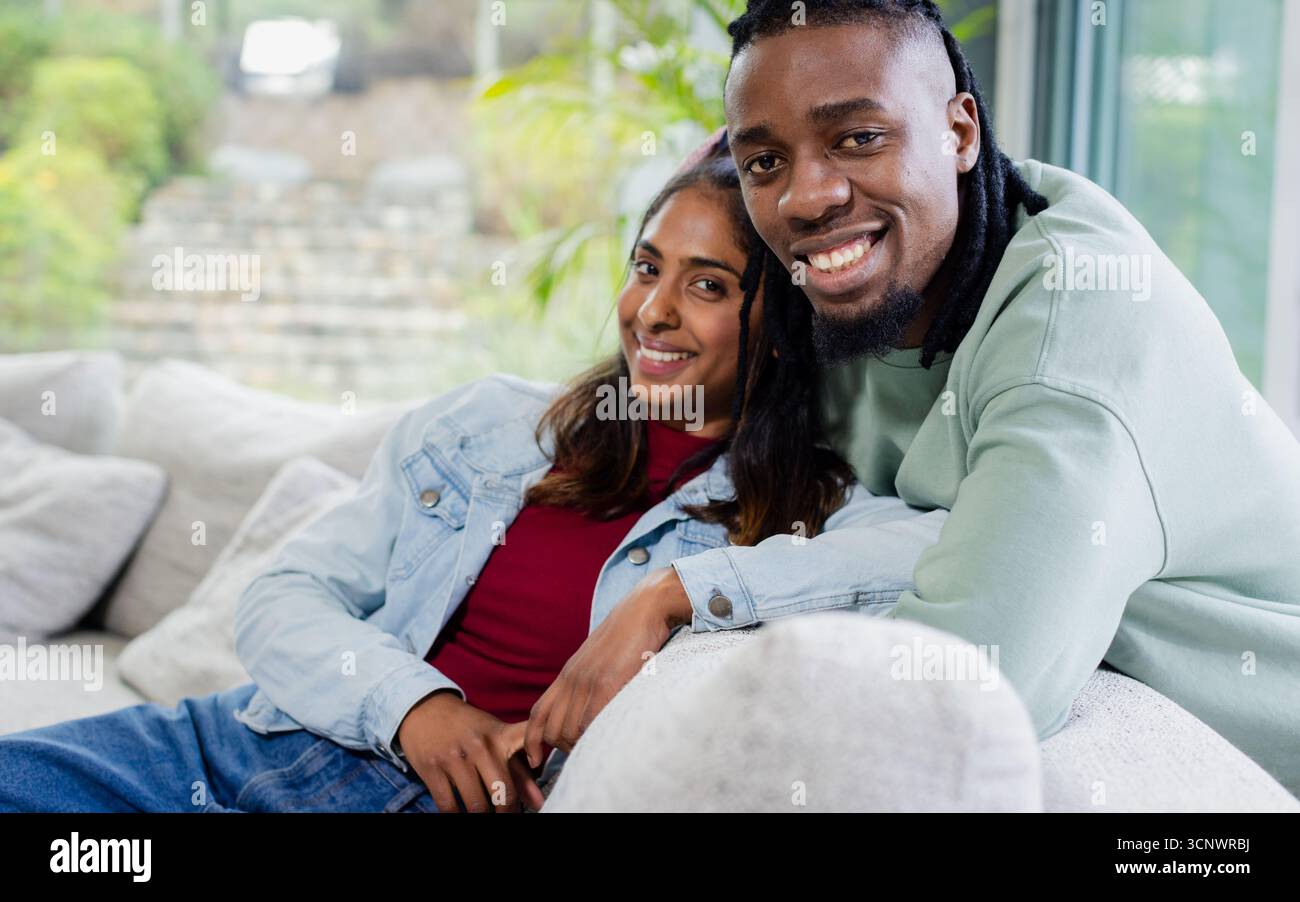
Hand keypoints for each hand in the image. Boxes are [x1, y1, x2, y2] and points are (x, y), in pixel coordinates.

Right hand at [396, 690, 544, 812]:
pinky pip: (448, 806)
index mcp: (501, 737)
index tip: (539, 799)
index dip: (536, 773)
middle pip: (503, 792)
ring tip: (484, 815)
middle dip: (506, 813)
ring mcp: (454, 758)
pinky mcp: (431, 769)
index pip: (527, 748)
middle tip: (505, 816)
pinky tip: (461, 813)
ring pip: (476, 804)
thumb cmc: (468, 728)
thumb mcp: (495, 739)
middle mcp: (480, 746)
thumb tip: (538, 803)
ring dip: (482, 817)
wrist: (425, 709)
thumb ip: (519, 771)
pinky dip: (457, 816)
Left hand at [523, 567, 689, 767]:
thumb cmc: (632, 632)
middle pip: (551, 729)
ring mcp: (587, 681)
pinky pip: (590, 722)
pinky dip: (596, 737)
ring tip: (601, 747)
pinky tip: (609, 738)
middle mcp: (571, 678)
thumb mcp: (600, 658)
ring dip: (582, 746)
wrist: (646, 606)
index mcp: (568, 672)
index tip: (534, 760)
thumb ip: (590, 681)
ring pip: (569, 731)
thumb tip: (593, 708)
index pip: (538, 713)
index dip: (531, 741)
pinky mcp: (606, 682)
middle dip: (562, 749)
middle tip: (584, 754)